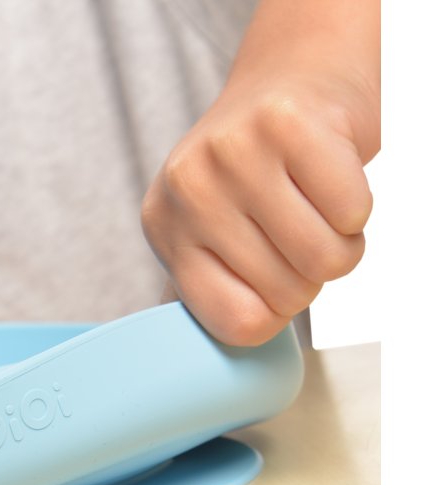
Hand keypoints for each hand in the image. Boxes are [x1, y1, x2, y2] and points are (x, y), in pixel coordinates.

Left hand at [141, 0, 379, 345]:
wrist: (292, 81)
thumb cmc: (258, 174)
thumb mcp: (213, 232)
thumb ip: (213, 289)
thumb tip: (212, 365)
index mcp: (163, 228)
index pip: (233, 322)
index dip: (275, 317)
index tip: (276, 286)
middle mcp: (186, 189)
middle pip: (285, 294)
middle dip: (310, 275)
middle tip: (300, 232)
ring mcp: (232, 152)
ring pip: (324, 260)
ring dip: (342, 243)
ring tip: (318, 209)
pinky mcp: (286, 123)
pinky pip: (353, 211)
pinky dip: (358, 206)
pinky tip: (331, 178)